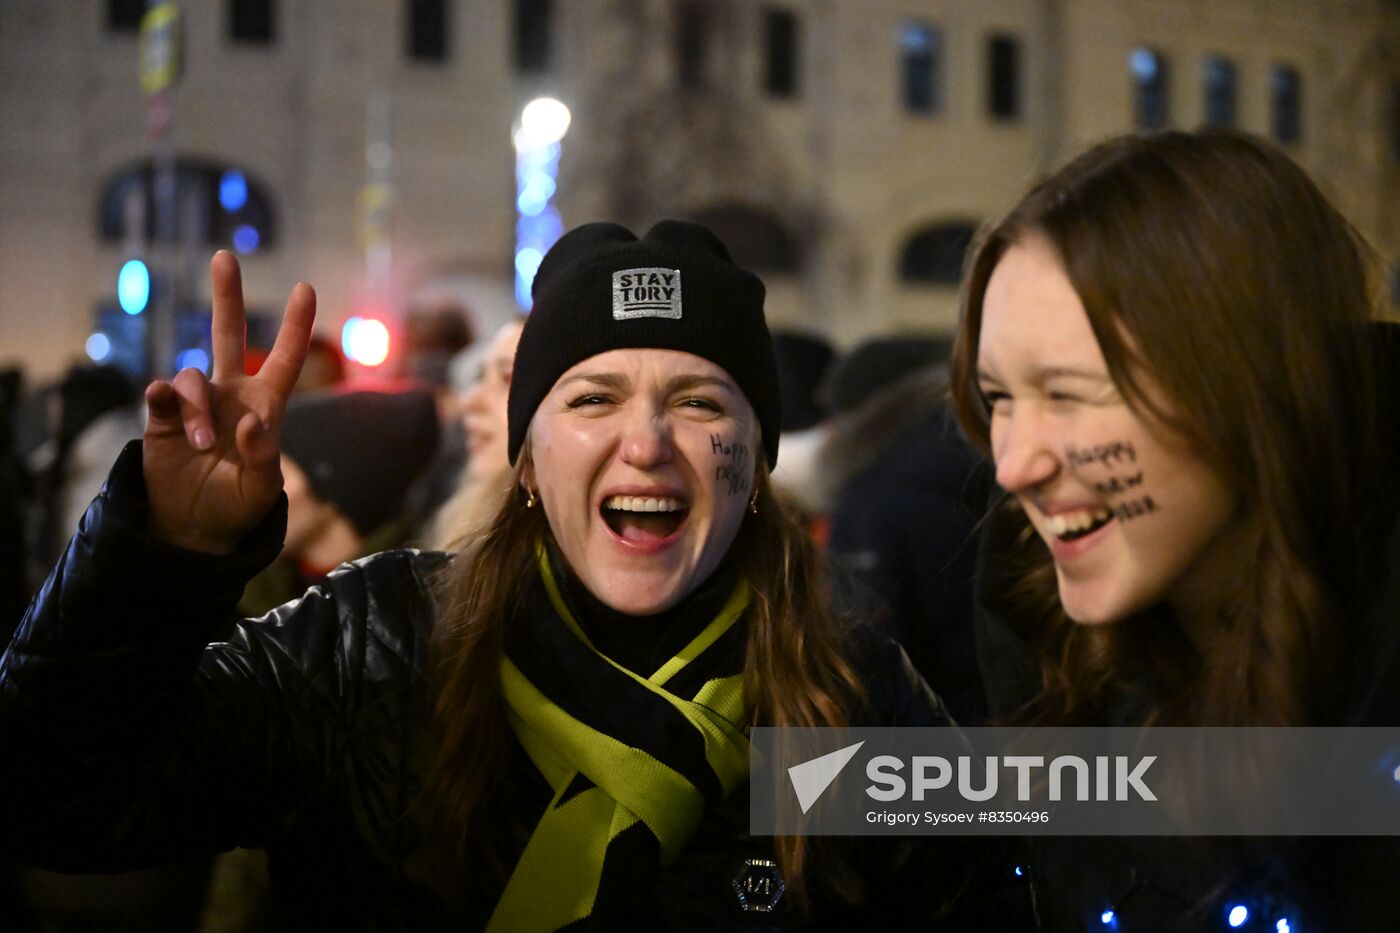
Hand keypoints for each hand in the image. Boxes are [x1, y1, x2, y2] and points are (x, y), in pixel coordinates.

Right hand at [143, 251, 315, 553]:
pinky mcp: (164, 417)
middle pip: (228, 334)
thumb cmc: (239, 506)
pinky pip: (162, 393)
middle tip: (224, 256)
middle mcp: (231, 395)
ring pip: (193, 377)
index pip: (285, 359)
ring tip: (202, 446)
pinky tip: (163, 404)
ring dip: (199, 409)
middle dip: (227, 296)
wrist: (195, 528)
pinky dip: (165, 396)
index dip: (296, 325)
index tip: (306, 287)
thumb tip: (251, 423)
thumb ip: (262, 456)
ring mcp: (196, 403)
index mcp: (266, 406)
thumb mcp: (263, 488)